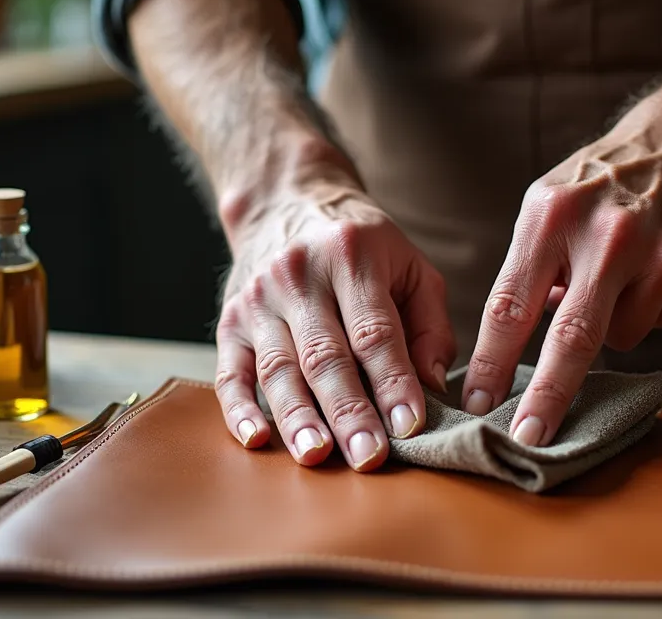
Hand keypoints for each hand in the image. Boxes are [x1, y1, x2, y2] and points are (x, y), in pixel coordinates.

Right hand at [213, 175, 455, 470]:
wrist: (284, 203)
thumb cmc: (361, 248)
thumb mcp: (409, 265)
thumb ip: (429, 324)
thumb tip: (431, 386)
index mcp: (352, 257)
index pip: (374, 331)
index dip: (393, 381)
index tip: (409, 426)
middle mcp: (299, 276)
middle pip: (325, 355)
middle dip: (349, 412)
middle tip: (368, 457)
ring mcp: (258, 299)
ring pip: (279, 368)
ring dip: (298, 418)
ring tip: (317, 457)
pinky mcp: (229, 322)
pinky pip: (230, 372)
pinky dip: (241, 409)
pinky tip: (258, 439)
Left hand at [462, 70, 661, 444]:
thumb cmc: (603, 182)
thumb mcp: (550, 202)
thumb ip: (529, 268)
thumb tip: (515, 341)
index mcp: (552, 215)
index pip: (510, 304)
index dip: (490, 361)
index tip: (475, 401)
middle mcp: (607, 235)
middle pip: (570, 338)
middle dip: (545, 396)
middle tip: (526, 438)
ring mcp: (660, 256)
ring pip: (618, 337)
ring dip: (608, 324)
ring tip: (619, 273)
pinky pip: (658, 325)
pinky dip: (647, 310)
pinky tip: (655, 269)